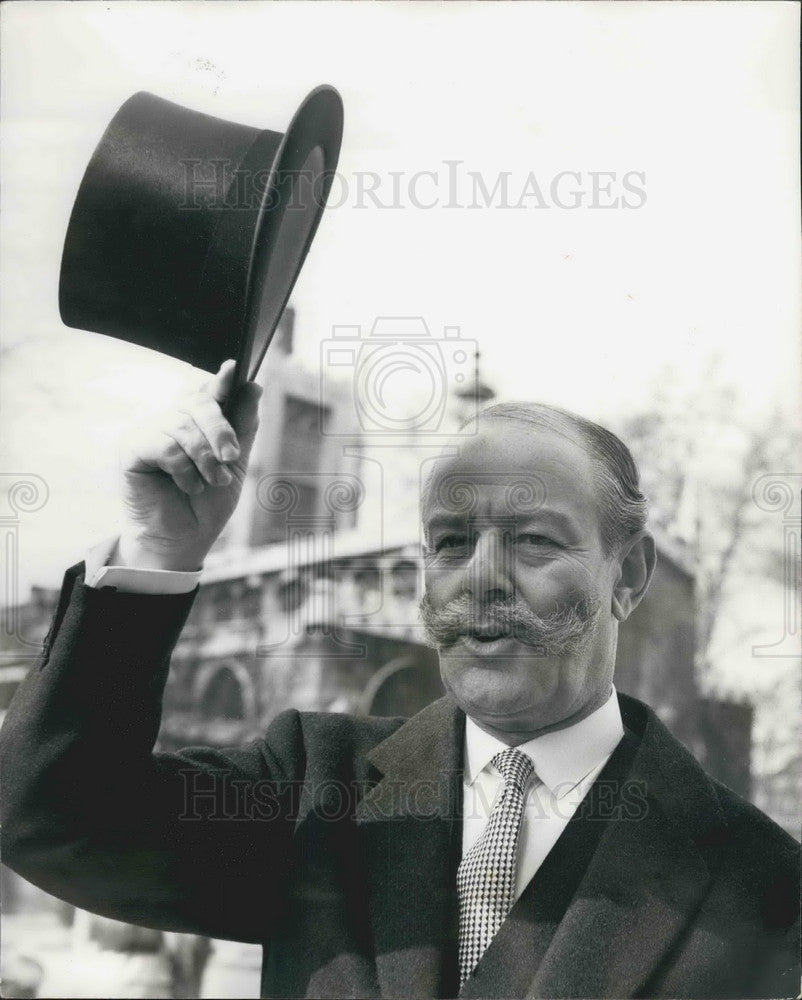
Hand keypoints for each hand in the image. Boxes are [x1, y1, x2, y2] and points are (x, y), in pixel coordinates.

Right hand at [117, 360, 261, 570]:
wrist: (182, 543)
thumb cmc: (205, 505)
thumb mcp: (234, 464)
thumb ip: (242, 426)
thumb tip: (253, 386)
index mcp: (194, 421)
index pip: (207, 391)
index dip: (221, 380)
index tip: (234, 369)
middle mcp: (169, 420)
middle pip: (197, 402)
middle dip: (220, 429)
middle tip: (231, 457)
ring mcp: (147, 431)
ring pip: (182, 425)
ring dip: (205, 457)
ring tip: (212, 481)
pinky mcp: (130, 448)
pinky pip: (164, 444)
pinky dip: (184, 468)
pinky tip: (188, 486)